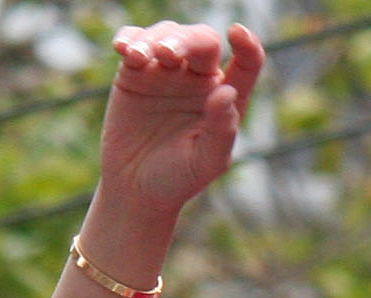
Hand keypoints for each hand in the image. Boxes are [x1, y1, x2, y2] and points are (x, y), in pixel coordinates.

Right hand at [101, 22, 264, 221]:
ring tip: (138, 56)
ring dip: (154, 39)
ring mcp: (166, 71)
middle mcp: (199, 77)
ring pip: (167, 34)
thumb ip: (221, 130)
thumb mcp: (205, 162)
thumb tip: (226, 91)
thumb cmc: (178, 179)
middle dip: (186, 40)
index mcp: (225, 96)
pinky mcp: (134, 72)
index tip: (237, 34)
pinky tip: (122, 49)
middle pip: (202, 40)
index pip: (246, 63)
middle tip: (167, 53)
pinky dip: (129, 38)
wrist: (134, 190)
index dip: (247, 46)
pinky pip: (134, 42)